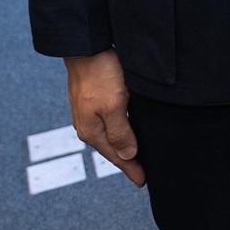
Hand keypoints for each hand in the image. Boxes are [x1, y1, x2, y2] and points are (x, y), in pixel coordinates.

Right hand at [65, 50, 143, 185]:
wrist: (86, 47)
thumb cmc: (100, 75)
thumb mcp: (114, 105)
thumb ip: (121, 132)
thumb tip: (128, 154)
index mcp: (92, 131)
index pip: (116, 157)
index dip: (132, 169)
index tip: (144, 181)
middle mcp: (89, 125)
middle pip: (112, 149)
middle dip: (127, 161)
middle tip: (142, 173)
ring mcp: (90, 113)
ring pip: (111, 135)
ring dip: (124, 145)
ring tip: (137, 155)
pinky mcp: (94, 100)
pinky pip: (111, 122)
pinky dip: (121, 130)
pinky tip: (129, 130)